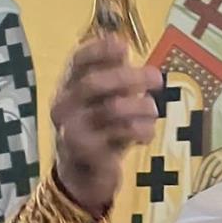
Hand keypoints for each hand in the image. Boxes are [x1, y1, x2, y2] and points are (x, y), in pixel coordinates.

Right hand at [51, 36, 161, 216]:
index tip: (124, 47)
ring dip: (141, 105)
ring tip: (153, 110)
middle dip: (129, 77)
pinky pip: (122, 134)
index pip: (77, 61)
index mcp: (67, 87)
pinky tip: (147, 133)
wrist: (83, 177)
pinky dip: (142, 130)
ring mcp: (73, 130)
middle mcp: (64, 106)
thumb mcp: (104, 101)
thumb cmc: (98, 130)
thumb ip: (112, 76)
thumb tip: (122, 45)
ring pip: (112, 109)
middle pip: (94, 83)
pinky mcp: (88, 152)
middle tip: (157, 78)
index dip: (99, 50)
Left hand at [193, 144, 221, 190]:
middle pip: (207, 171)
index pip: (203, 166)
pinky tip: (216, 190)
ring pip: (215, 174)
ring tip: (207, 193)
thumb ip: (215, 168)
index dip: (198, 177)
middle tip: (198, 193)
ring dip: (210, 184)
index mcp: (215, 153)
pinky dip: (218, 183)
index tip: (195, 187)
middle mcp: (220, 155)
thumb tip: (205, 183)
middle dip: (202, 183)